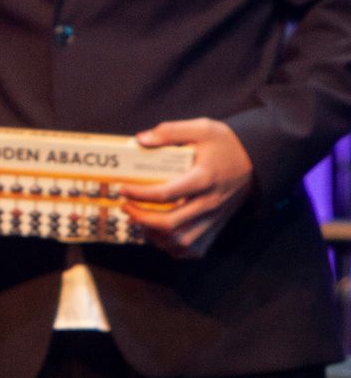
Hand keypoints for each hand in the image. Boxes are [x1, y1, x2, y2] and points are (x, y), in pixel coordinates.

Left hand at [121, 118, 253, 258]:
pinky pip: (192, 249)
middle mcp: (209, 202)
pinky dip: (172, 247)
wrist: (255, 161)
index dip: (139, 193)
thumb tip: (140, 140)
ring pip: (180, 241)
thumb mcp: (201, 128)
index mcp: (204, 178)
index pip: (166, 193)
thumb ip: (170, 132)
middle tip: (125, 206)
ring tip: (139, 219)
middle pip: (170, 223)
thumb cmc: (225, 144)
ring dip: (154, 235)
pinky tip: (159, 234)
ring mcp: (213, 218)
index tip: (122, 188)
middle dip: (141, 218)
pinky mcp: (215, 227)